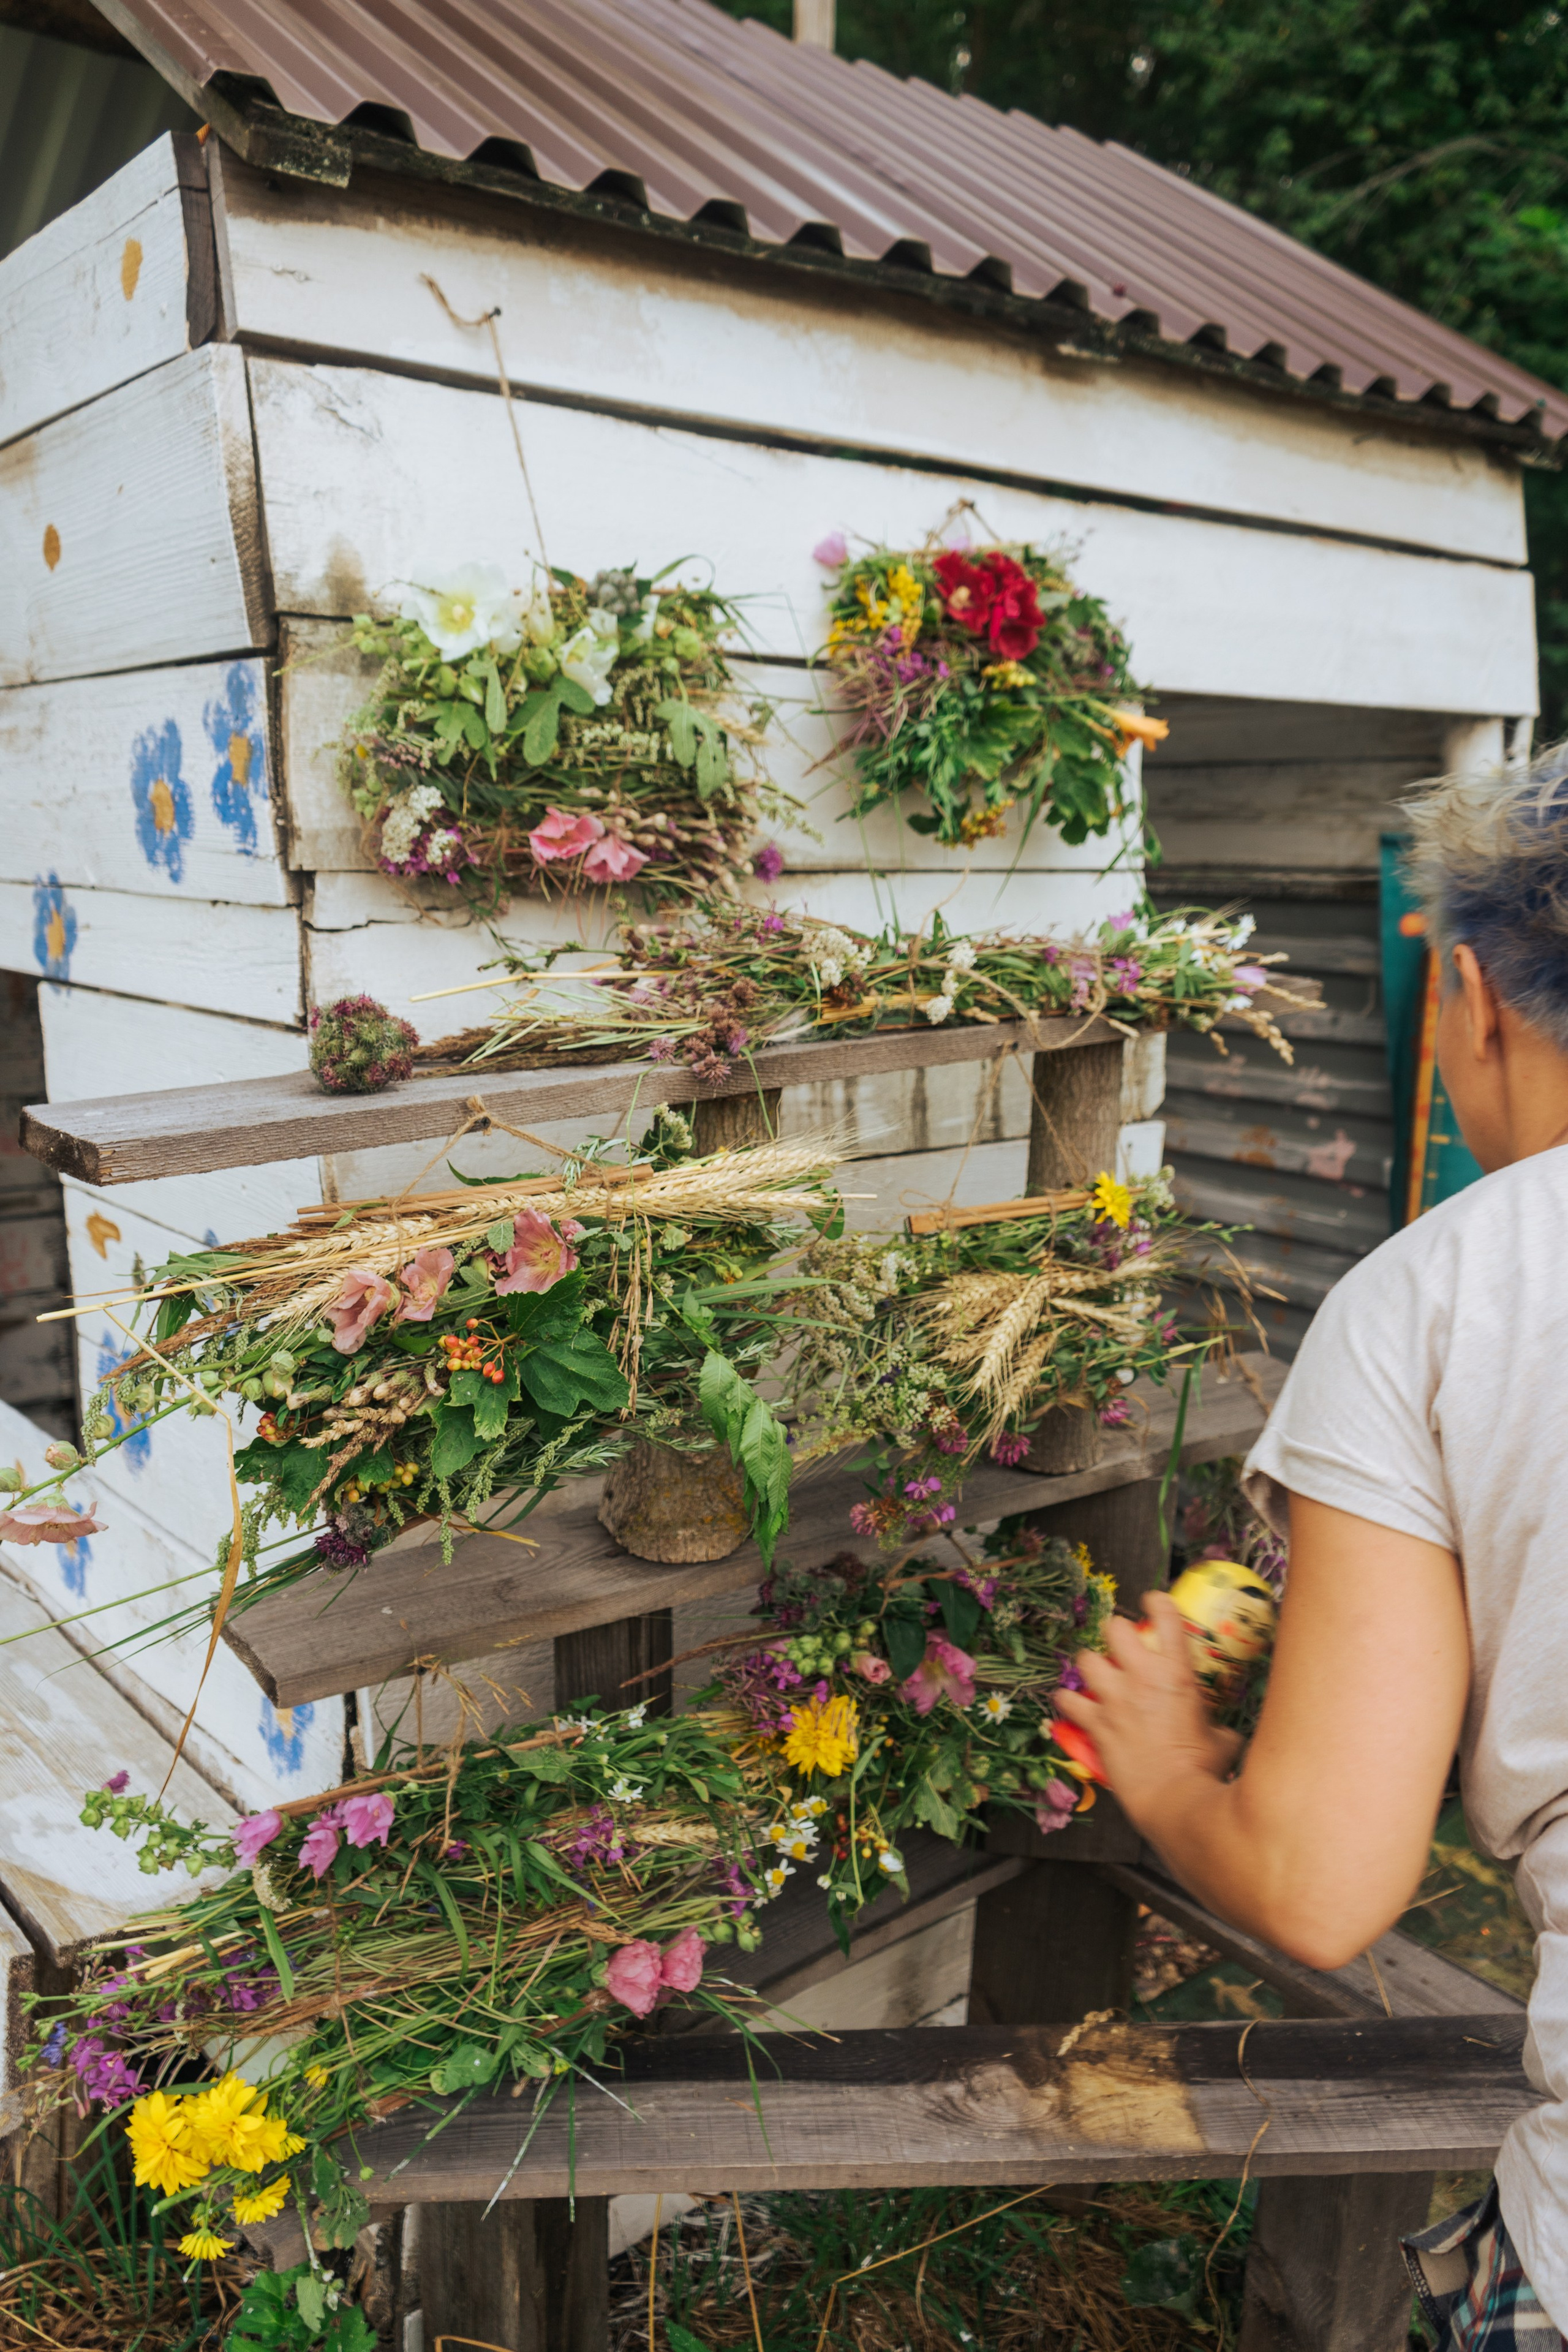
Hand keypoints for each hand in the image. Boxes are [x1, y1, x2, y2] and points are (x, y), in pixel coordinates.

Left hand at [1055, 1592, 1240, 1828]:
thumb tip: (1223, 1732)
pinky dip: (1067, 1701)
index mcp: (1177, 1673)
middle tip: (1120, 1645)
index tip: (1153, 1603)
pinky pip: (1068, 1701)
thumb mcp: (1222, 1739)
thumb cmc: (1203, 1771)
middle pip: (1114, 1628)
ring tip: (1094, 1673)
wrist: (1175, 1798)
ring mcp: (1115, 1698)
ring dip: (1089, 1664)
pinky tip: (1071, 1705)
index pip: (1165, 1615)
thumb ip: (1218, 1725)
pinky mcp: (1095, 1723)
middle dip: (1115, 1633)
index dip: (1157, 1602)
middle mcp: (1142, 1677)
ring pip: (1085, 1659)